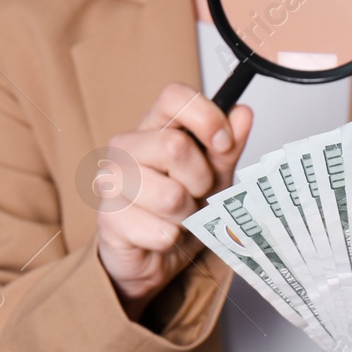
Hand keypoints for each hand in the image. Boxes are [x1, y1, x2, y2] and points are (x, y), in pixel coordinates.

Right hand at [95, 83, 252, 318]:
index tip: (223, 144)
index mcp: (154, 126)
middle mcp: (127, 147)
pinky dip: (172, 240)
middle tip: (196, 193)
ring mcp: (112, 181)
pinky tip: (161, 237)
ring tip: (178, 217)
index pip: (174, 96)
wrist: (156, 255)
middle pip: (175, 146)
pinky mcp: (109, 219)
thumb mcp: (215, 173)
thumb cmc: (183, 207)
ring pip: (169, 196)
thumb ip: (228, 145)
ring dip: (186, 215)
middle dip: (200, 179)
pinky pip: (161, 232)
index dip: (206, 117)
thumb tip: (242, 113)